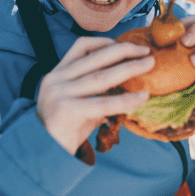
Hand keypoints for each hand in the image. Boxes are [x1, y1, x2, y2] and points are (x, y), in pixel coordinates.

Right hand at [36, 37, 152, 154]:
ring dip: (130, 69)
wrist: (45, 153)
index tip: (127, 45)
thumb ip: (94, 88)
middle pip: (96, 58)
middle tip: (146, 51)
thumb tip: (125, 77)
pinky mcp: (68, 111)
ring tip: (149, 65)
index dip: (105, 42)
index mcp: (57, 73)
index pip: (81, 46)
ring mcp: (61, 94)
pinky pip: (105, 103)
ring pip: (103, 77)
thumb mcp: (76, 101)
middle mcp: (57, 80)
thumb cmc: (65, 128)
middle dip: (124, 51)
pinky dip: (127, 99)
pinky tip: (143, 96)